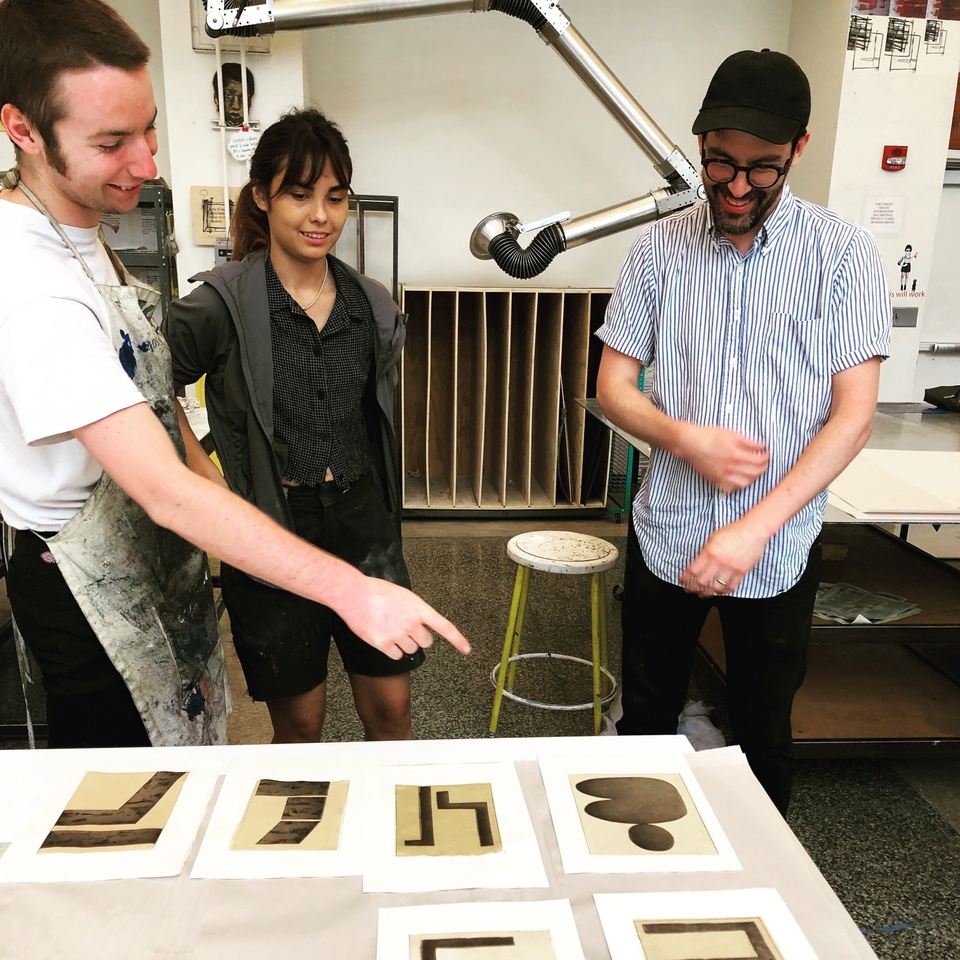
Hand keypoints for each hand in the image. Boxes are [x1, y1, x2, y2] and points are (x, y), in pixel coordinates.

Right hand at [338, 578, 470, 659]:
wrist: (354, 594)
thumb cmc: (376, 591)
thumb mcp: (404, 595)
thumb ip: (416, 610)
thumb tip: (423, 624)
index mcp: (419, 608)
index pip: (444, 626)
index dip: (457, 640)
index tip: (467, 650)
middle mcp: (411, 623)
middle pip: (426, 642)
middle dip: (419, 638)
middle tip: (407, 629)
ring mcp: (398, 635)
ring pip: (411, 650)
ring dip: (404, 644)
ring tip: (391, 629)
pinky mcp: (383, 644)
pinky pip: (397, 656)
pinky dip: (393, 651)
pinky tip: (385, 639)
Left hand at [678, 519, 769, 596]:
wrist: (753, 531)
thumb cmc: (733, 531)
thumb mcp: (713, 538)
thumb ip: (705, 551)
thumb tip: (698, 563)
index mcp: (709, 553)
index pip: (693, 571)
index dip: (685, 578)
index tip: (682, 581)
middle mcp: (719, 563)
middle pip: (702, 582)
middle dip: (693, 588)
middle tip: (689, 590)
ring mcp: (731, 569)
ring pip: (716, 588)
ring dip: (707, 593)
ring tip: (702, 594)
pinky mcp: (741, 573)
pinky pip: (731, 587)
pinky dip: (723, 592)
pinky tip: (719, 592)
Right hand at [681, 425, 768, 492]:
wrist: (691, 444)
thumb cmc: (710, 436)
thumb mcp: (732, 434)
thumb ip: (749, 442)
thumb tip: (762, 445)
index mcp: (736, 456)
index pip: (759, 461)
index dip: (766, 457)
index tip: (767, 454)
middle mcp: (731, 469)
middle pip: (754, 473)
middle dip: (763, 468)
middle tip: (764, 463)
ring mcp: (723, 476)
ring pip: (744, 483)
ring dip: (753, 478)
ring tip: (754, 471)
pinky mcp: (715, 480)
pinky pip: (731, 488)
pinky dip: (738, 485)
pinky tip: (740, 478)